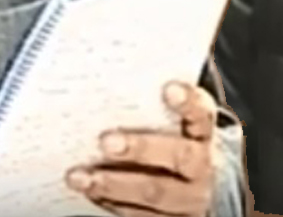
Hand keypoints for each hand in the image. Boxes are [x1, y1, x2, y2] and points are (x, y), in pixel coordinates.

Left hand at [68, 81, 218, 215]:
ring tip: (80, 176)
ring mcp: (188, 199)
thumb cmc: (170, 143)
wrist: (193, 189)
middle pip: (179, 156)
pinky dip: (111, 204)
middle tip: (106, 141)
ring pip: (155, 192)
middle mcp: (201, 167)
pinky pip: (140, 215)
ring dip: (113, 184)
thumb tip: (106, 80)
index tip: (169, 89)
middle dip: (141, 148)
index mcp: (201, 134)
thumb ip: (148, 106)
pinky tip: (90, 192)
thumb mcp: (169, 124)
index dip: (188, 102)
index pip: (202, 114)